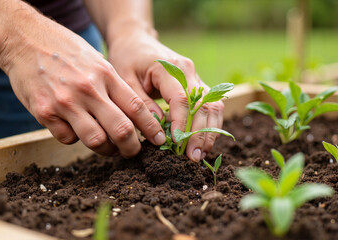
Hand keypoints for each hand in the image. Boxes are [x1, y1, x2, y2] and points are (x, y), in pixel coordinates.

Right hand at [0, 17, 165, 157]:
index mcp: (105, 75)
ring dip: (106, 150)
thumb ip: (112, 87)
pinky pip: (68, 139)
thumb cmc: (65, 51)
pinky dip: (75, 139)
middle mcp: (88, 89)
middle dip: (132, 148)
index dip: (151, 129)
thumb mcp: (96, 61)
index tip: (159, 140)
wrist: (24, 40)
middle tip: (133, 151)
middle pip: (121, 130)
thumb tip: (132, 117)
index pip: (137, 108)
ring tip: (108, 147)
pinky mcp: (44, 113)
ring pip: (96, 141)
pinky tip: (74, 128)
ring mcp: (65, 102)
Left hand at [108, 31, 223, 161]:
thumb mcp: (124, 80)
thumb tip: (159, 130)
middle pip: (205, 105)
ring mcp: (196, 77)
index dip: (182, 124)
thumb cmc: (127, 59)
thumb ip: (141, 104)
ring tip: (199, 155)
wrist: (135, 41)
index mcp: (171, 68)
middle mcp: (190, 71)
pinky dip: (209, 125)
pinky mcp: (197, 85)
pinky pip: (210, 106)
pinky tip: (201, 143)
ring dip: (209, 132)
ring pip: (213, 106)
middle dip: (201, 134)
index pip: (182, 99)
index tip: (177, 144)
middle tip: (193, 158)